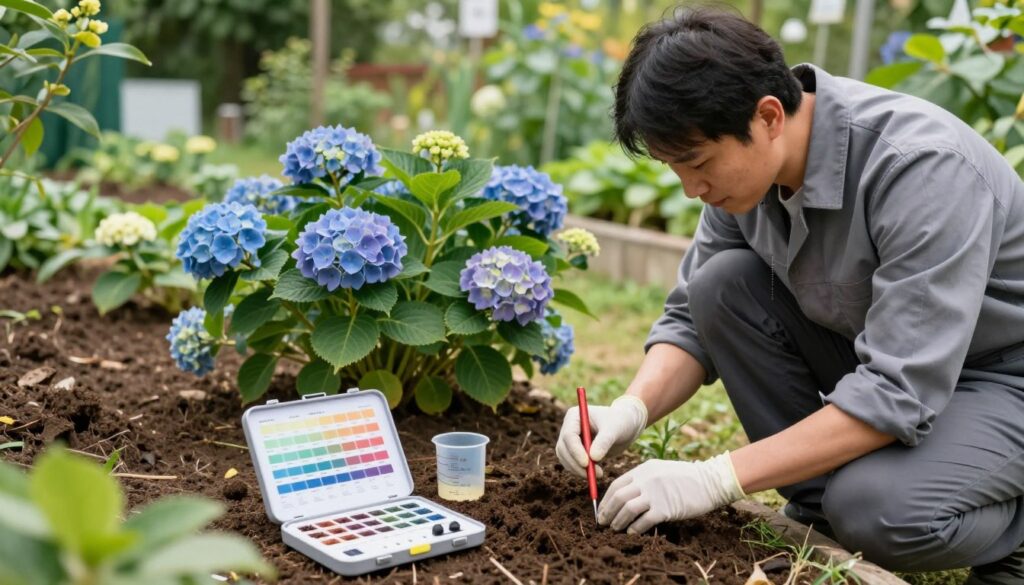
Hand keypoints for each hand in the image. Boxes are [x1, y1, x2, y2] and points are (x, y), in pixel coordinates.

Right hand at [556, 395, 647, 477]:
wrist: (626, 426)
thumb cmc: (620, 422)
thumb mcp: (614, 429)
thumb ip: (604, 441)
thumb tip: (593, 457)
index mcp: (574, 416)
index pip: (569, 435)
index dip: (575, 450)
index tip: (587, 463)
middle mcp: (569, 427)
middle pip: (563, 448)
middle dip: (576, 463)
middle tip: (593, 474)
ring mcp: (570, 439)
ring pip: (565, 458)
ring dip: (577, 469)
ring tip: (599, 474)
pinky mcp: (575, 450)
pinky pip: (571, 464)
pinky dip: (580, 471)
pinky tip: (595, 473)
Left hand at [597, 453, 744, 533]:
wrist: (710, 482)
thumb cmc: (685, 478)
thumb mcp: (660, 471)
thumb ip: (643, 480)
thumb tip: (625, 496)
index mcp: (643, 469)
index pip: (616, 485)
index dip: (606, 500)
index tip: (602, 510)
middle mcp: (646, 480)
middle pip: (618, 497)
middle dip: (607, 512)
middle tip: (603, 523)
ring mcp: (655, 493)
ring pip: (627, 509)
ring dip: (618, 521)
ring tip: (615, 529)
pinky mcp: (665, 508)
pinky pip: (644, 521)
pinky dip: (634, 528)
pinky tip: (632, 532)